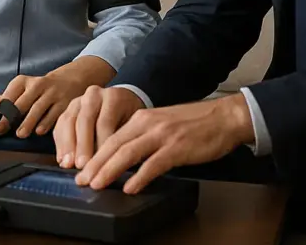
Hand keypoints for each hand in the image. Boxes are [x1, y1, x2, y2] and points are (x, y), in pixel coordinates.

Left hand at [0, 69, 92, 138]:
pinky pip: (53, 115)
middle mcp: (36, 85)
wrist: (69, 80)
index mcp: (22, 82)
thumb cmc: (38, 89)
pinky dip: (46, 124)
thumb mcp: (20, 91)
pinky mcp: (64, 103)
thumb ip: (1, 102)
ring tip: (20, 134)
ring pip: (37, 109)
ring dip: (27, 122)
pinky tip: (39, 131)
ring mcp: (51, 94)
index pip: (6, 98)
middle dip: (8, 118)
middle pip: (20, 104)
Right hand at [54, 86, 144, 170]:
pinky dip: (60, 143)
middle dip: (82, 145)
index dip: (101, 144)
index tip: (100, 163)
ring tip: (67, 164)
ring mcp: (78, 101)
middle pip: (84, 120)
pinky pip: (59, 125)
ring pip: (68, 121)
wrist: (123, 103)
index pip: (104, 122)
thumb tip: (112, 164)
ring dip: (67, 145)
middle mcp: (93, 95)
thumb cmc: (130, 120)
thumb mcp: (133, 126)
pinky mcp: (67, 109)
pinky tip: (62, 159)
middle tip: (81, 166)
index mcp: (113, 97)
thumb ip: (122, 140)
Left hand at [73, 94, 253, 194]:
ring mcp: (162, 135)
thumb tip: (125, 157)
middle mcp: (148, 124)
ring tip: (97, 184)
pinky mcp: (177, 148)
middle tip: (81, 180)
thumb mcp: (162, 125)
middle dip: (95, 164)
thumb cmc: (195, 124)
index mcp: (142, 118)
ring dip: (110, 170)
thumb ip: (144, 137)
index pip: (111, 137)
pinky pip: (153, 164)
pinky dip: (140, 177)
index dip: (94, 154)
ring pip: (128, 153)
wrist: (224, 118)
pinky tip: (130, 188)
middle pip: (114, 145)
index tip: (82, 169)